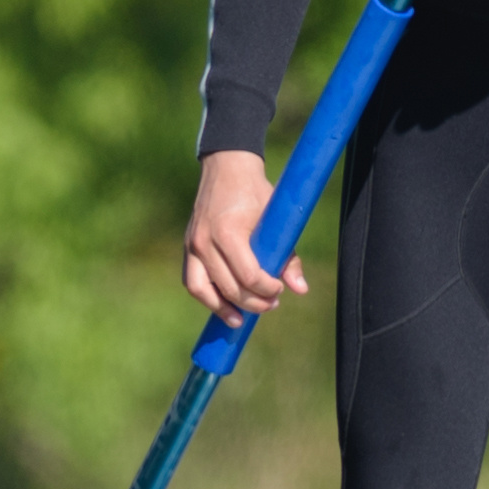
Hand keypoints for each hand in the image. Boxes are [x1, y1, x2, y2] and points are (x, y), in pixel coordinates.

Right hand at [185, 153, 298, 318]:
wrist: (227, 168)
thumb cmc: (256, 193)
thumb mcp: (276, 221)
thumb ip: (288, 256)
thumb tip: (300, 289)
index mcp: (228, 232)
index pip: (248, 276)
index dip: (267, 290)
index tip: (279, 290)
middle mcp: (205, 241)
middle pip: (229, 287)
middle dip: (252, 302)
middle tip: (270, 305)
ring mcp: (192, 244)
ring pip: (202, 290)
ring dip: (222, 308)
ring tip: (240, 320)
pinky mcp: (188, 247)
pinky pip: (192, 281)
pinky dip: (206, 296)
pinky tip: (223, 306)